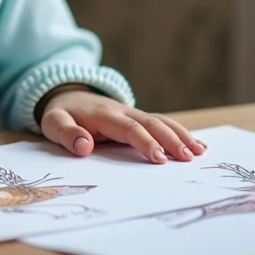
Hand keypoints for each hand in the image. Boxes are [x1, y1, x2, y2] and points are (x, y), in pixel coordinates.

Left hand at [40, 89, 206, 164]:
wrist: (67, 95)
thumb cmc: (62, 114)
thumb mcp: (54, 123)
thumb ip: (66, 134)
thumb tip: (84, 147)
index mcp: (104, 115)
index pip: (129, 128)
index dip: (145, 142)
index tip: (159, 159)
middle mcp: (124, 111)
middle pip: (152, 123)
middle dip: (171, 139)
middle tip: (188, 158)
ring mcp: (133, 113)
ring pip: (162, 121)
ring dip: (181, 135)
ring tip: (200, 152)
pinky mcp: (138, 118)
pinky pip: (162, 123)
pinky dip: (180, 132)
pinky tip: (198, 145)